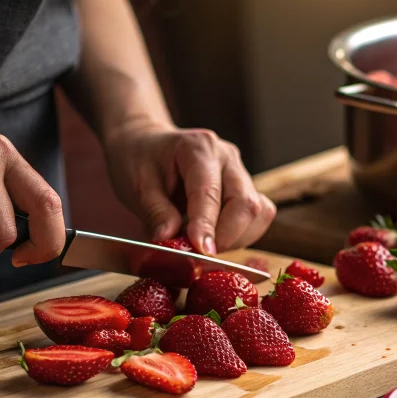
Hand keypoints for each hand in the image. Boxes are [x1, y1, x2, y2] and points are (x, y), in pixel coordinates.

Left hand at [104, 122, 275, 254]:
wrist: (145, 144)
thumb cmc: (138, 160)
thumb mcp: (137, 185)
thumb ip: (156, 213)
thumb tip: (169, 242)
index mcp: (198, 148)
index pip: (209, 192)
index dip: (207, 225)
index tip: (201, 251)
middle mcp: (227, 157)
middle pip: (245, 203)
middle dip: (226, 236)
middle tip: (198, 254)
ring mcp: (240, 171)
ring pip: (258, 212)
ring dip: (237, 238)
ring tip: (204, 244)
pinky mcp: (245, 187)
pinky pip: (259, 216)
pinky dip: (243, 234)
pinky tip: (218, 237)